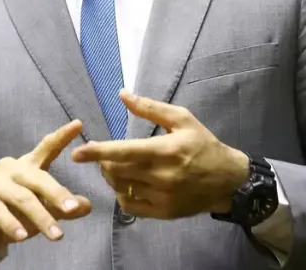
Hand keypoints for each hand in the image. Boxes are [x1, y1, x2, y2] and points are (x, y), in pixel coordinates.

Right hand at [0, 120, 91, 261]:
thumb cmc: (16, 214)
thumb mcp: (44, 211)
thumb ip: (63, 207)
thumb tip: (87, 206)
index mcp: (29, 165)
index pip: (47, 147)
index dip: (61, 136)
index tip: (78, 124)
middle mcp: (11, 168)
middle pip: (38, 177)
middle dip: (57, 194)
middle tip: (72, 209)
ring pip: (22, 197)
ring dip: (40, 217)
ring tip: (56, 235)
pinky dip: (11, 224)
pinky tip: (22, 237)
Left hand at [70, 90, 249, 219]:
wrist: (228, 179)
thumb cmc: (203, 144)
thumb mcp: (182, 119)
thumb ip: (150, 108)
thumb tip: (122, 94)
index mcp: (165, 150)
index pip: (123, 152)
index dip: (97, 152)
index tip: (77, 153)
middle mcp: (161, 176)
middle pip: (116, 171)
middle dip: (104, 162)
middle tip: (104, 155)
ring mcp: (161, 197)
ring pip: (121, 188)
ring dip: (112, 177)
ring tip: (117, 167)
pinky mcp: (163, 212)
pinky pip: (130, 206)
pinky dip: (122, 194)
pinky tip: (128, 184)